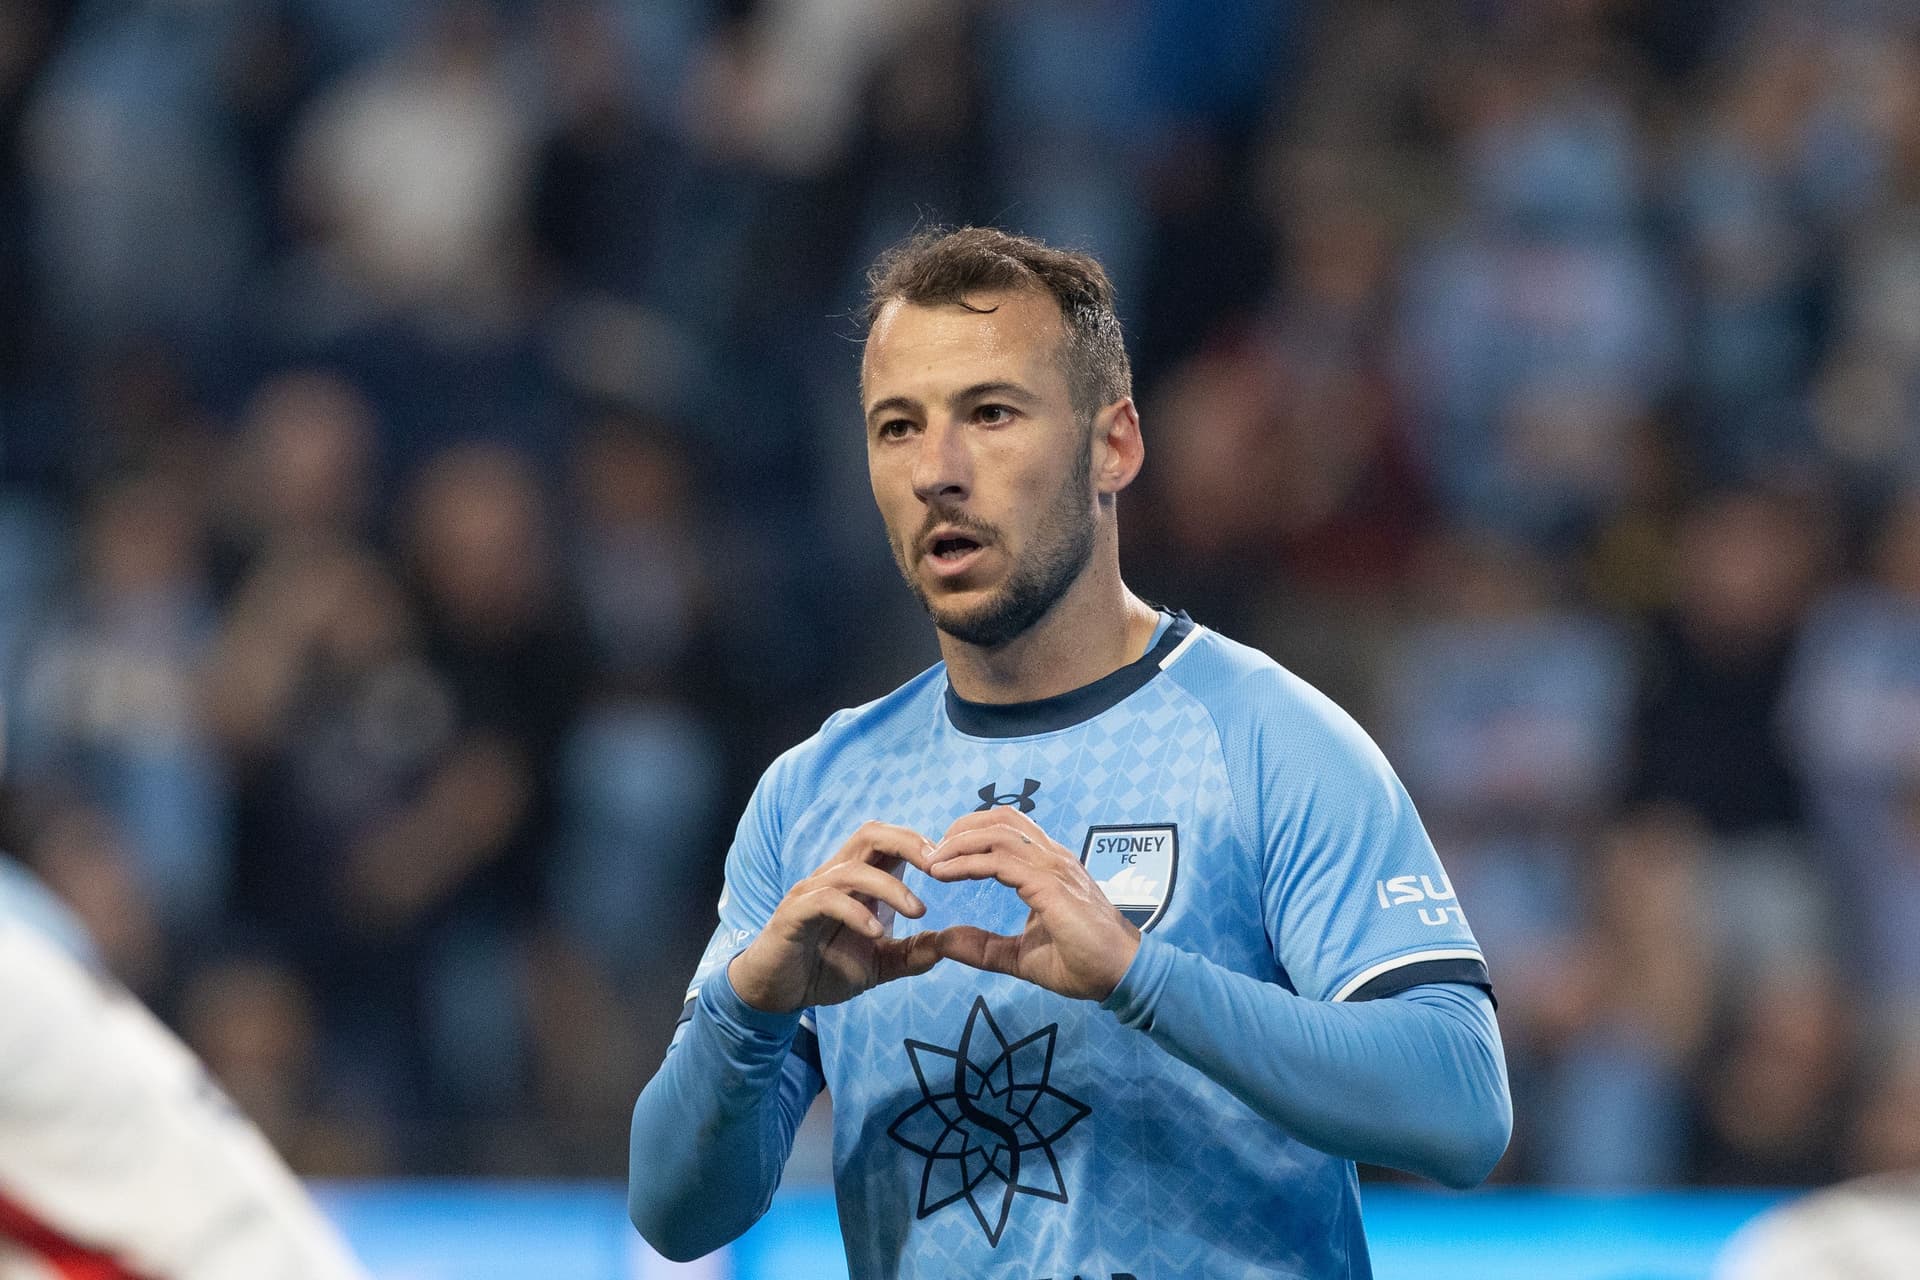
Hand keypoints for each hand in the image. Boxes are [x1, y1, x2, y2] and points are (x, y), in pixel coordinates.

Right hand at [728, 822, 942, 1014]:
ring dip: (889, 887)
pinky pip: (826, 900)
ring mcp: (812, 892)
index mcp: (858, 880)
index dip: (920, 844)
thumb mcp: (879, 964)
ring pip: (852, 869)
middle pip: (870, 834)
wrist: (777, 993)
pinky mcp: (794, 914)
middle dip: (908, 843)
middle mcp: (835, 876)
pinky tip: (877, 933)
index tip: (951, 866)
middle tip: (938, 868)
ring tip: (917, 912)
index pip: (889, 841)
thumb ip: (912, 954)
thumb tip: (949, 946)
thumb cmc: (824, 969)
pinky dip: (855, 912)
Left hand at [921, 808, 1140, 1001]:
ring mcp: (1053, 868)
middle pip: (999, 818)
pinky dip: (967, 863)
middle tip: (929, 853)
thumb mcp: (1020, 956)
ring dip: (957, 843)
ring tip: (932, 862)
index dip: (968, 835)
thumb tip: (944, 940)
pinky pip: (1000, 862)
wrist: (1121, 976)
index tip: (939, 858)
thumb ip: (983, 946)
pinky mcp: (1051, 886)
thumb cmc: (1082, 963)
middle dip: (958, 829)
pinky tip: (945, 874)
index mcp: (1048, 867)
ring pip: (996, 834)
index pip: (1005, 829)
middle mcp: (1052, 858)